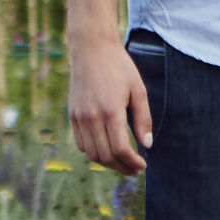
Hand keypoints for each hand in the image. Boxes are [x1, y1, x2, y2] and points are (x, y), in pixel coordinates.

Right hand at [68, 30, 152, 175]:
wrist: (92, 50)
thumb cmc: (119, 68)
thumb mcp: (138, 91)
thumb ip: (143, 119)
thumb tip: (146, 145)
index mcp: (111, 111)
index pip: (120, 149)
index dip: (132, 163)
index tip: (142, 165)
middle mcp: (92, 117)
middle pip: (105, 156)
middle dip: (122, 167)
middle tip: (135, 169)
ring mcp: (79, 117)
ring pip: (91, 154)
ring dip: (108, 163)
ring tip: (123, 163)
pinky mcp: (72, 115)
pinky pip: (81, 144)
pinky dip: (94, 152)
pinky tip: (107, 150)